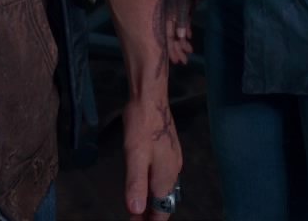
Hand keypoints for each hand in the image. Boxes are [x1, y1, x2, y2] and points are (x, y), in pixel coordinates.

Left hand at [121, 95, 182, 220]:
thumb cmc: (142, 125)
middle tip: (134, 218)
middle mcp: (173, 172)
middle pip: (163, 202)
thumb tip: (135, 210)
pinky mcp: (169, 152)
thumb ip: (135, 183)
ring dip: (151, 201)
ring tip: (137, 208)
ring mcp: (173, 161)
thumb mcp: (134, 155)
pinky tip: (145, 184)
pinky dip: (154, 188)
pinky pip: (163, 178)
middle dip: (150, 214)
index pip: (162, 210)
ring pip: (164, 190)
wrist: (150, 98)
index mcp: (165, 176)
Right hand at [163, 0, 199, 65]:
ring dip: (182, 43)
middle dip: (176, 50)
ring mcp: (175, 14)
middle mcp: (168, 18)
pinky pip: (182, 25)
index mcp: (166, 18)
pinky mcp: (182, 9)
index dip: (169, 51)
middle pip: (171, 38)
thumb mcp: (184, 6)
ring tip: (189, 52)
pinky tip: (189, 38)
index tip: (174, 63)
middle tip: (184, 62)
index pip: (166, 39)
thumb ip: (182, 22)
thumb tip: (181, 38)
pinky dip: (185, 32)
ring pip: (177, 32)